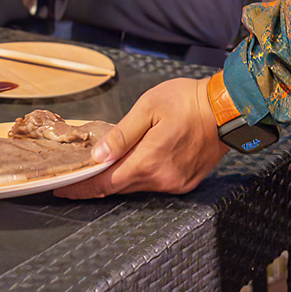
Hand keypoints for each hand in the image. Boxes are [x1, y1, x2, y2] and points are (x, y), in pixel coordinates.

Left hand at [55, 76, 229, 197]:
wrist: (227, 108)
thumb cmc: (187, 101)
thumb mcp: (148, 108)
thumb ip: (121, 135)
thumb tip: (97, 156)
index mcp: (149, 161)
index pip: (106, 183)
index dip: (82, 187)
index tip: (62, 190)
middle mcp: (162, 179)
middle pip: (120, 188)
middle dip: (95, 185)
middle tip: (74, 182)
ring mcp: (176, 183)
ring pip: (137, 187)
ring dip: (118, 181)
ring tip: (99, 171)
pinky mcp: (187, 182)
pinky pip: (155, 184)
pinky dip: (139, 178)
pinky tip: (132, 166)